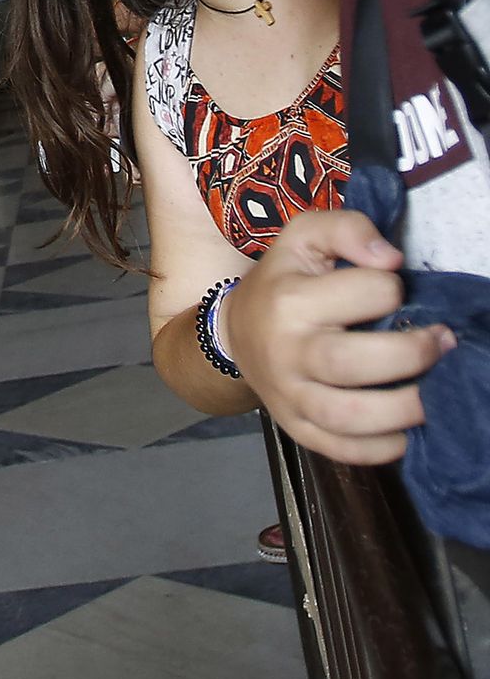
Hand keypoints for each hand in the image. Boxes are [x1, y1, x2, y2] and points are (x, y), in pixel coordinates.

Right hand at [222, 210, 454, 464]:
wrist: (237, 333)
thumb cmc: (283, 280)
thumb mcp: (303, 237)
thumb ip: (347, 228)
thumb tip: (391, 258)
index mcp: (291, 299)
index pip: (365, 293)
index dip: (391, 288)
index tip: (395, 291)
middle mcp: (287, 351)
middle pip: (354, 364)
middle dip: (413, 355)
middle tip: (442, 344)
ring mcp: (290, 396)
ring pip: (350, 417)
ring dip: (405, 409)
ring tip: (432, 393)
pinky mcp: (298, 429)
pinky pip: (343, 450)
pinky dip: (383, 448)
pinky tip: (405, 429)